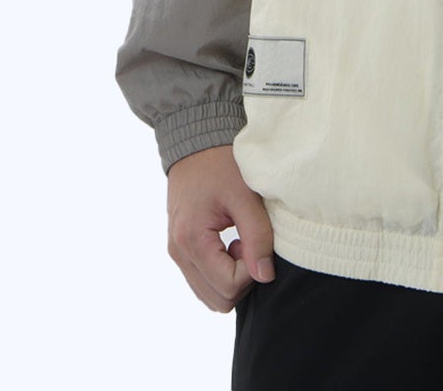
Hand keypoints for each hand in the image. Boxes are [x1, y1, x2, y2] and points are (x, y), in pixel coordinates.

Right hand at [165, 143, 275, 311]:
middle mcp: (178, 252)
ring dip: (231, 276)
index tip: (258, 241)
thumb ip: (257, 236)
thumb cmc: (221, 163)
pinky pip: (202, 279)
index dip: (252, 271)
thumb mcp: (246, 195)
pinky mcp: (180, 248)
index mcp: (192, 240)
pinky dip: (221, 270)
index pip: (228, 286)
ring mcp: (177, 252)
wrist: (196, 142)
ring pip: (209, 294)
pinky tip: (231, 242)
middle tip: (250, 244)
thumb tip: (265, 276)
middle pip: (218, 299)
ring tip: (241, 241)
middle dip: (242, 279)